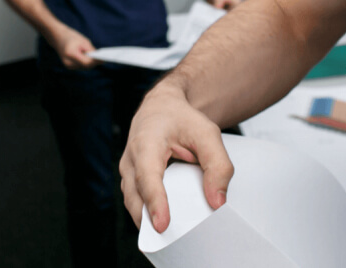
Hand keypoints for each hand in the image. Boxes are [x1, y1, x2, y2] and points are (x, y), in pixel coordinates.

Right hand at [48, 26, 99, 69]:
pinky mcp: (68, 66)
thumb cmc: (71, 36)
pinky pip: (80, 66)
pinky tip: (92, 60)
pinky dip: (86, 63)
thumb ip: (91, 50)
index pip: (86, 62)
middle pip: (85, 66)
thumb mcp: (83, 41)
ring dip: (91, 64)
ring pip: (83, 67)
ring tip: (99, 60)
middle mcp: (68, 62)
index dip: (95, 62)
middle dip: (94, 63)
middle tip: (104, 60)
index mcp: (70, 54)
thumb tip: (99, 59)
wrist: (57, 37)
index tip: (104, 60)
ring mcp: (67, 65)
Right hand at [119, 85, 233, 232]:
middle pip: (136, 198)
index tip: (162, 224)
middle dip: (150, 219)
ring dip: (150, 219)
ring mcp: (127, 172)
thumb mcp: (207, 134)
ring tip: (174, 232)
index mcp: (146, 143)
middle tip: (174, 238)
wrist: (162, 108)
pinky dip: (151, 213)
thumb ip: (217, 165)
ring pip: (134, 204)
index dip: (156, 202)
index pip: (148, 177)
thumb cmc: (181, 119)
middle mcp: (130, 159)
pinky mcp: (131, 181)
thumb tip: (217, 202)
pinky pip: (138, 203)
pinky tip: (169, 220)